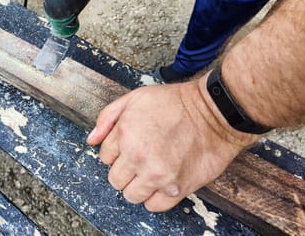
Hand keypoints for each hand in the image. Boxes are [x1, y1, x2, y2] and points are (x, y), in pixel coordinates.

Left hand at [87, 77, 257, 211]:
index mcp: (124, 135)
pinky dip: (155, 198)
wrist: (213, 113)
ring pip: (131, 195)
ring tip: (150, 171)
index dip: (116, 151)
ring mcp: (157, 175)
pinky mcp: (176, 188)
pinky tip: (161, 182)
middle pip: (115, 179)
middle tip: (139, 159)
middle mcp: (137, 158)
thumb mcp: (135, 98)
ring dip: (138, 186)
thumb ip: (107, 117)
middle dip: (124, 170)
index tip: (128, 146)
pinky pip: (154, 206)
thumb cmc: (175, 103)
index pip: (104, 157)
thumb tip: (91, 140)